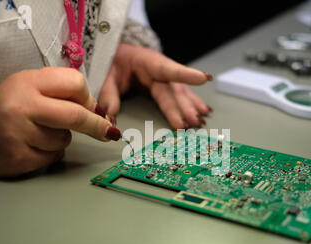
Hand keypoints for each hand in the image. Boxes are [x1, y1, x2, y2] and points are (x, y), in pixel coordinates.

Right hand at [0, 67, 119, 176]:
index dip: (88, 98)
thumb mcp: (32, 87)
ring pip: (64, 139)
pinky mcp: (19, 157)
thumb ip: (62, 93)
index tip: (94, 108)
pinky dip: (50, 152)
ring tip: (39, 132)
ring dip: (62, 139)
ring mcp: (20, 133)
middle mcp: (23, 106)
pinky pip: (53, 156)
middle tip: (109, 132)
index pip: (75, 83)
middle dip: (97, 126)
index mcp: (28, 82)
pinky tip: (33, 145)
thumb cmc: (10, 107)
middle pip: (76, 116)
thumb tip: (99, 112)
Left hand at [98, 44, 212, 128]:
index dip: (186, 75)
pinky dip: (192, 104)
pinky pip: (181, 95)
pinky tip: (203, 111)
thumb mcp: (107, 75)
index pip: (168, 69)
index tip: (203, 78)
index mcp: (148, 62)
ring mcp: (165, 78)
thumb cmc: (114, 61)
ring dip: (191, 107)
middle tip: (193, 121)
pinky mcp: (166, 85)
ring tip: (201, 120)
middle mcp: (161, 70)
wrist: (118, 54)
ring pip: (180, 93)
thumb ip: (108, 95)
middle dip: (185, 106)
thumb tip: (110, 116)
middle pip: (174, 89)